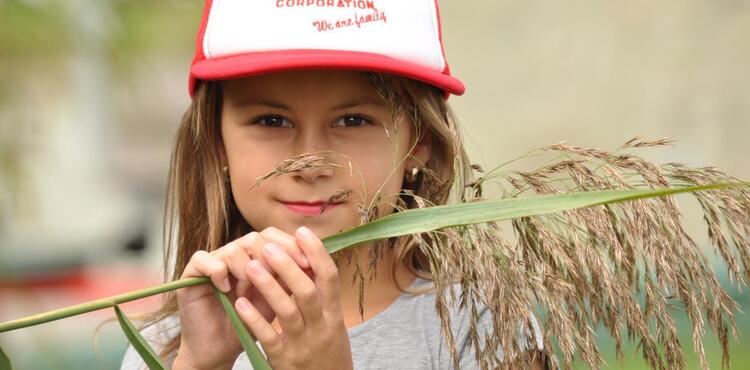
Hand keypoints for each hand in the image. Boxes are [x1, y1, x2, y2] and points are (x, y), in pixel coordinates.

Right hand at [173, 227, 310, 369]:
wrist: (221, 348)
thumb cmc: (250, 323)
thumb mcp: (276, 298)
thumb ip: (291, 277)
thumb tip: (316, 260)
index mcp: (255, 256)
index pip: (273, 236)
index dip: (290, 245)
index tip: (307, 263)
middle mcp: (234, 253)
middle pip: (255, 238)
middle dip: (271, 256)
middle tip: (280, 276)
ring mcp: (212, 261)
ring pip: (233, 248)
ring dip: (246, 268)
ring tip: (248, 289)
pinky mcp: (191, 274)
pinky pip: (203, 259)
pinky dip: (217, 271)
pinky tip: (225, 288)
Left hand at [234, 226, 353, 369]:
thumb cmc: (326, 350)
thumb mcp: (332, 323)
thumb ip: (323, 296)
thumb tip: (310, 258)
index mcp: (334, 315)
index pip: (330, 278)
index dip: (316, 253)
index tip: (301, 232)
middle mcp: (321, 328)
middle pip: (307, 292)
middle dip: (287, 266)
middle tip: (267, 246)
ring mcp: (302, 344)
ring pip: (286, 312)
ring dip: (268, 287)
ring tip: (249, 266)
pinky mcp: (283, 360)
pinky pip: (267, 337)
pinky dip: (253, 318)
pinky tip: (238, 303)